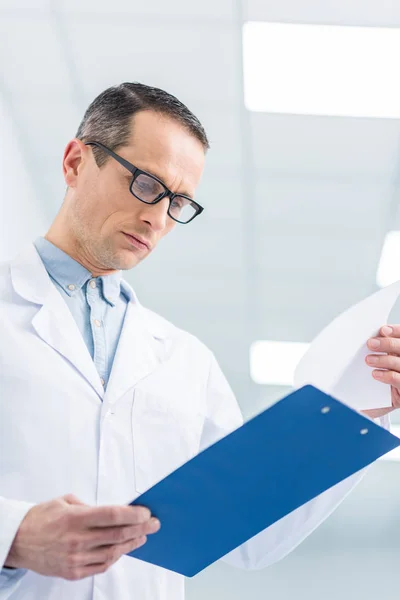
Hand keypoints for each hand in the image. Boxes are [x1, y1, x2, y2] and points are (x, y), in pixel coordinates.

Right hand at [5, 493, 159, 580]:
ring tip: (142, 536)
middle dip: (140, 528)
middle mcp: (76, 539)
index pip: (112, 516)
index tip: (146, 512)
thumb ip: (89, 506)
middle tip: (154, 524)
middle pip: (117, 535)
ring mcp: (75, 558)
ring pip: (112, 553)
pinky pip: (101, 566)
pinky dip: (115, 558)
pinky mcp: (72, 572)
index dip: (133, 514)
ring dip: (131, 544)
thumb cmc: (42, 518)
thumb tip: (113, 511)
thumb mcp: (64, 501)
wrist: (18, 541)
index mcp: (75, 518)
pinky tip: (122, 550)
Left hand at [363, 325, 399, 418]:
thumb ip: (378, 350)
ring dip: (384, 360)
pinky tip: (375, 374)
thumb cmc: (374, 381)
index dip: (396, 331)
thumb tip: (372, 336)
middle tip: (370, 344)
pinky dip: (387, 376)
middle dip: (388, 344)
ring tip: (369, 360)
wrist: (371, 405)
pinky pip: (399, 380)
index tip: (382, 330)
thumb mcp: (377, 363)